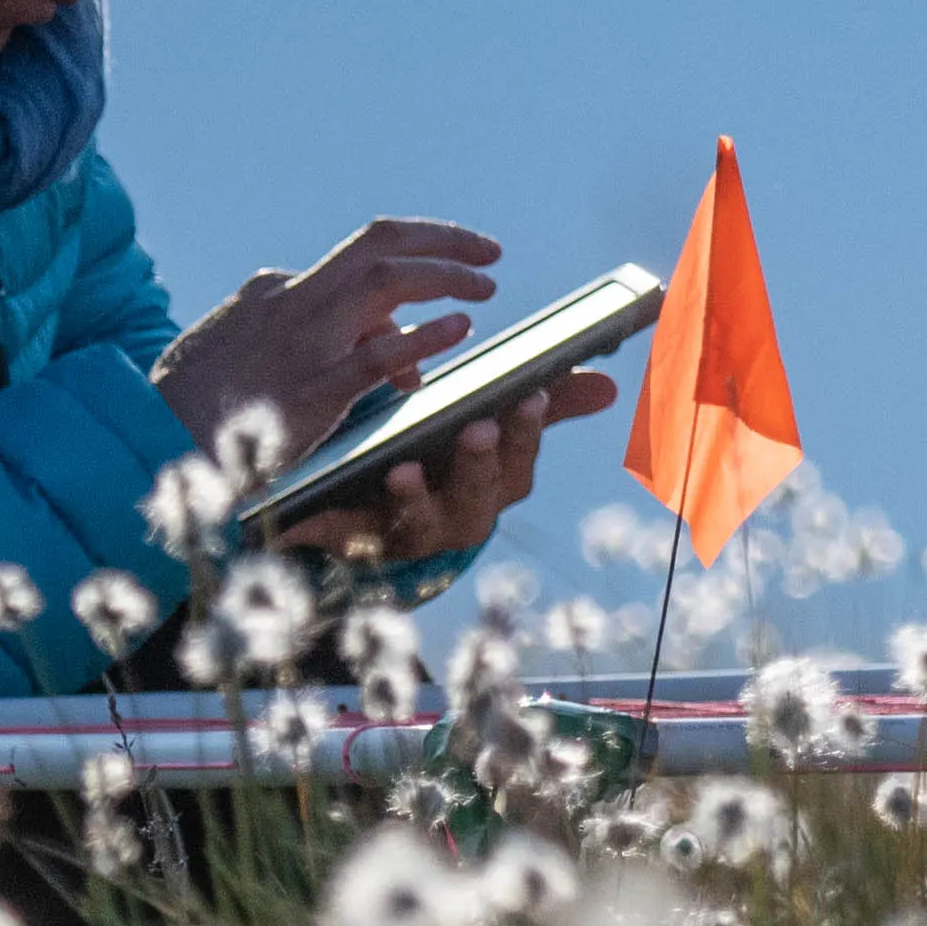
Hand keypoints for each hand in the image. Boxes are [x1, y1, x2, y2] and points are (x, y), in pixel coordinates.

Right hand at [156, 216, 502, 476]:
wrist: (147, 440)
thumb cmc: (196, 405)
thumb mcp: (242, 348)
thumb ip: (303, 336)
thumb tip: (373, 336)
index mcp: (277, 291)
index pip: (359, 260)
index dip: (413, 270)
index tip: (445, 286)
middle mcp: (293, 300)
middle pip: (380, 243)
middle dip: (441, 240)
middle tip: (489, 253)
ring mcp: (302, 343)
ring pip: (386, 281)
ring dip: (445, 275)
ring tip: (486, 287)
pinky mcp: (309, 390)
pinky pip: (378, 355)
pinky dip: (424, 336)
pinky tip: (459, 329)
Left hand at [279, 371, 614, 571]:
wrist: (380, 511)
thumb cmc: (446, 458)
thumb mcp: (493, 431)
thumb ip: (545, 408)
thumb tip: (609, 386)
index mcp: (494, 486)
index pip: (519, 462)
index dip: (526, 433)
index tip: (530, 397)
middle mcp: (458, 517)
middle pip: (476, 497)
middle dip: (478, 465)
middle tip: (477, 429)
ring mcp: (408, 533)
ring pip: (418, 523)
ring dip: (414, 498)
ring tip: (403, 469)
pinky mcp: (357, 539)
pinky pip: (348, 536)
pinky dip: (333, 524)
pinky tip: (317, 509)